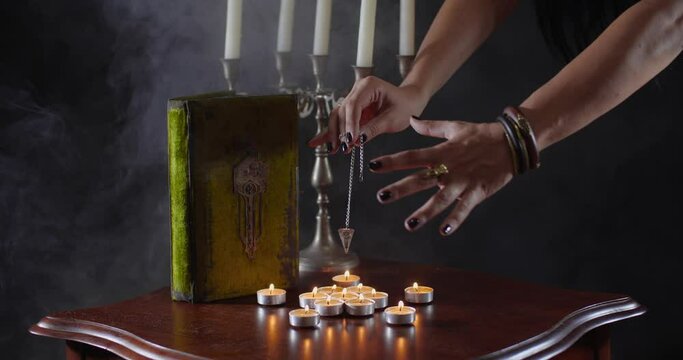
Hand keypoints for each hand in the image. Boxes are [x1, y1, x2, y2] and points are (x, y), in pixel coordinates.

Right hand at [307, 76, 427, 152]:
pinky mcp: (352, 110)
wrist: (409, 101)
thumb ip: (374, 128)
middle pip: (342, 111)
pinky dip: (330, 132)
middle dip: (340, 131)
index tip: (350, 140)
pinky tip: (316, 142)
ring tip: (333, 150)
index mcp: (368, 86)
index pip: (353, 105)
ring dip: (334, 134)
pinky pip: (339, 121)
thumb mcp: (393, 119)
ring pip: (337, 116)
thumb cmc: (405, 106)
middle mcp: (357, 90)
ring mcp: (352, 99)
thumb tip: (358, 140)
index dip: (350, 124)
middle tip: (342, 149)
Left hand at [370, 118, 514, 234]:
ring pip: (440, 200)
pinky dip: (454, 220)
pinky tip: (443, 231)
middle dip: (400, 189)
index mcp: (441, 151)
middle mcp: (448, 168)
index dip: (391, 161)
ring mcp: (463, 181)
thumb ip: (431, 127)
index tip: (372, 166)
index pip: (411, 157)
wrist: (511, 142)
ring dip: (424, 213)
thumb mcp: (454, 127)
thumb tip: (411, 120)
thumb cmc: (481, 135)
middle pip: (420, 180)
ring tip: (409, 224)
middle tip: (381, 197)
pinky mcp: (477, 192)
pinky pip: (464, 208)